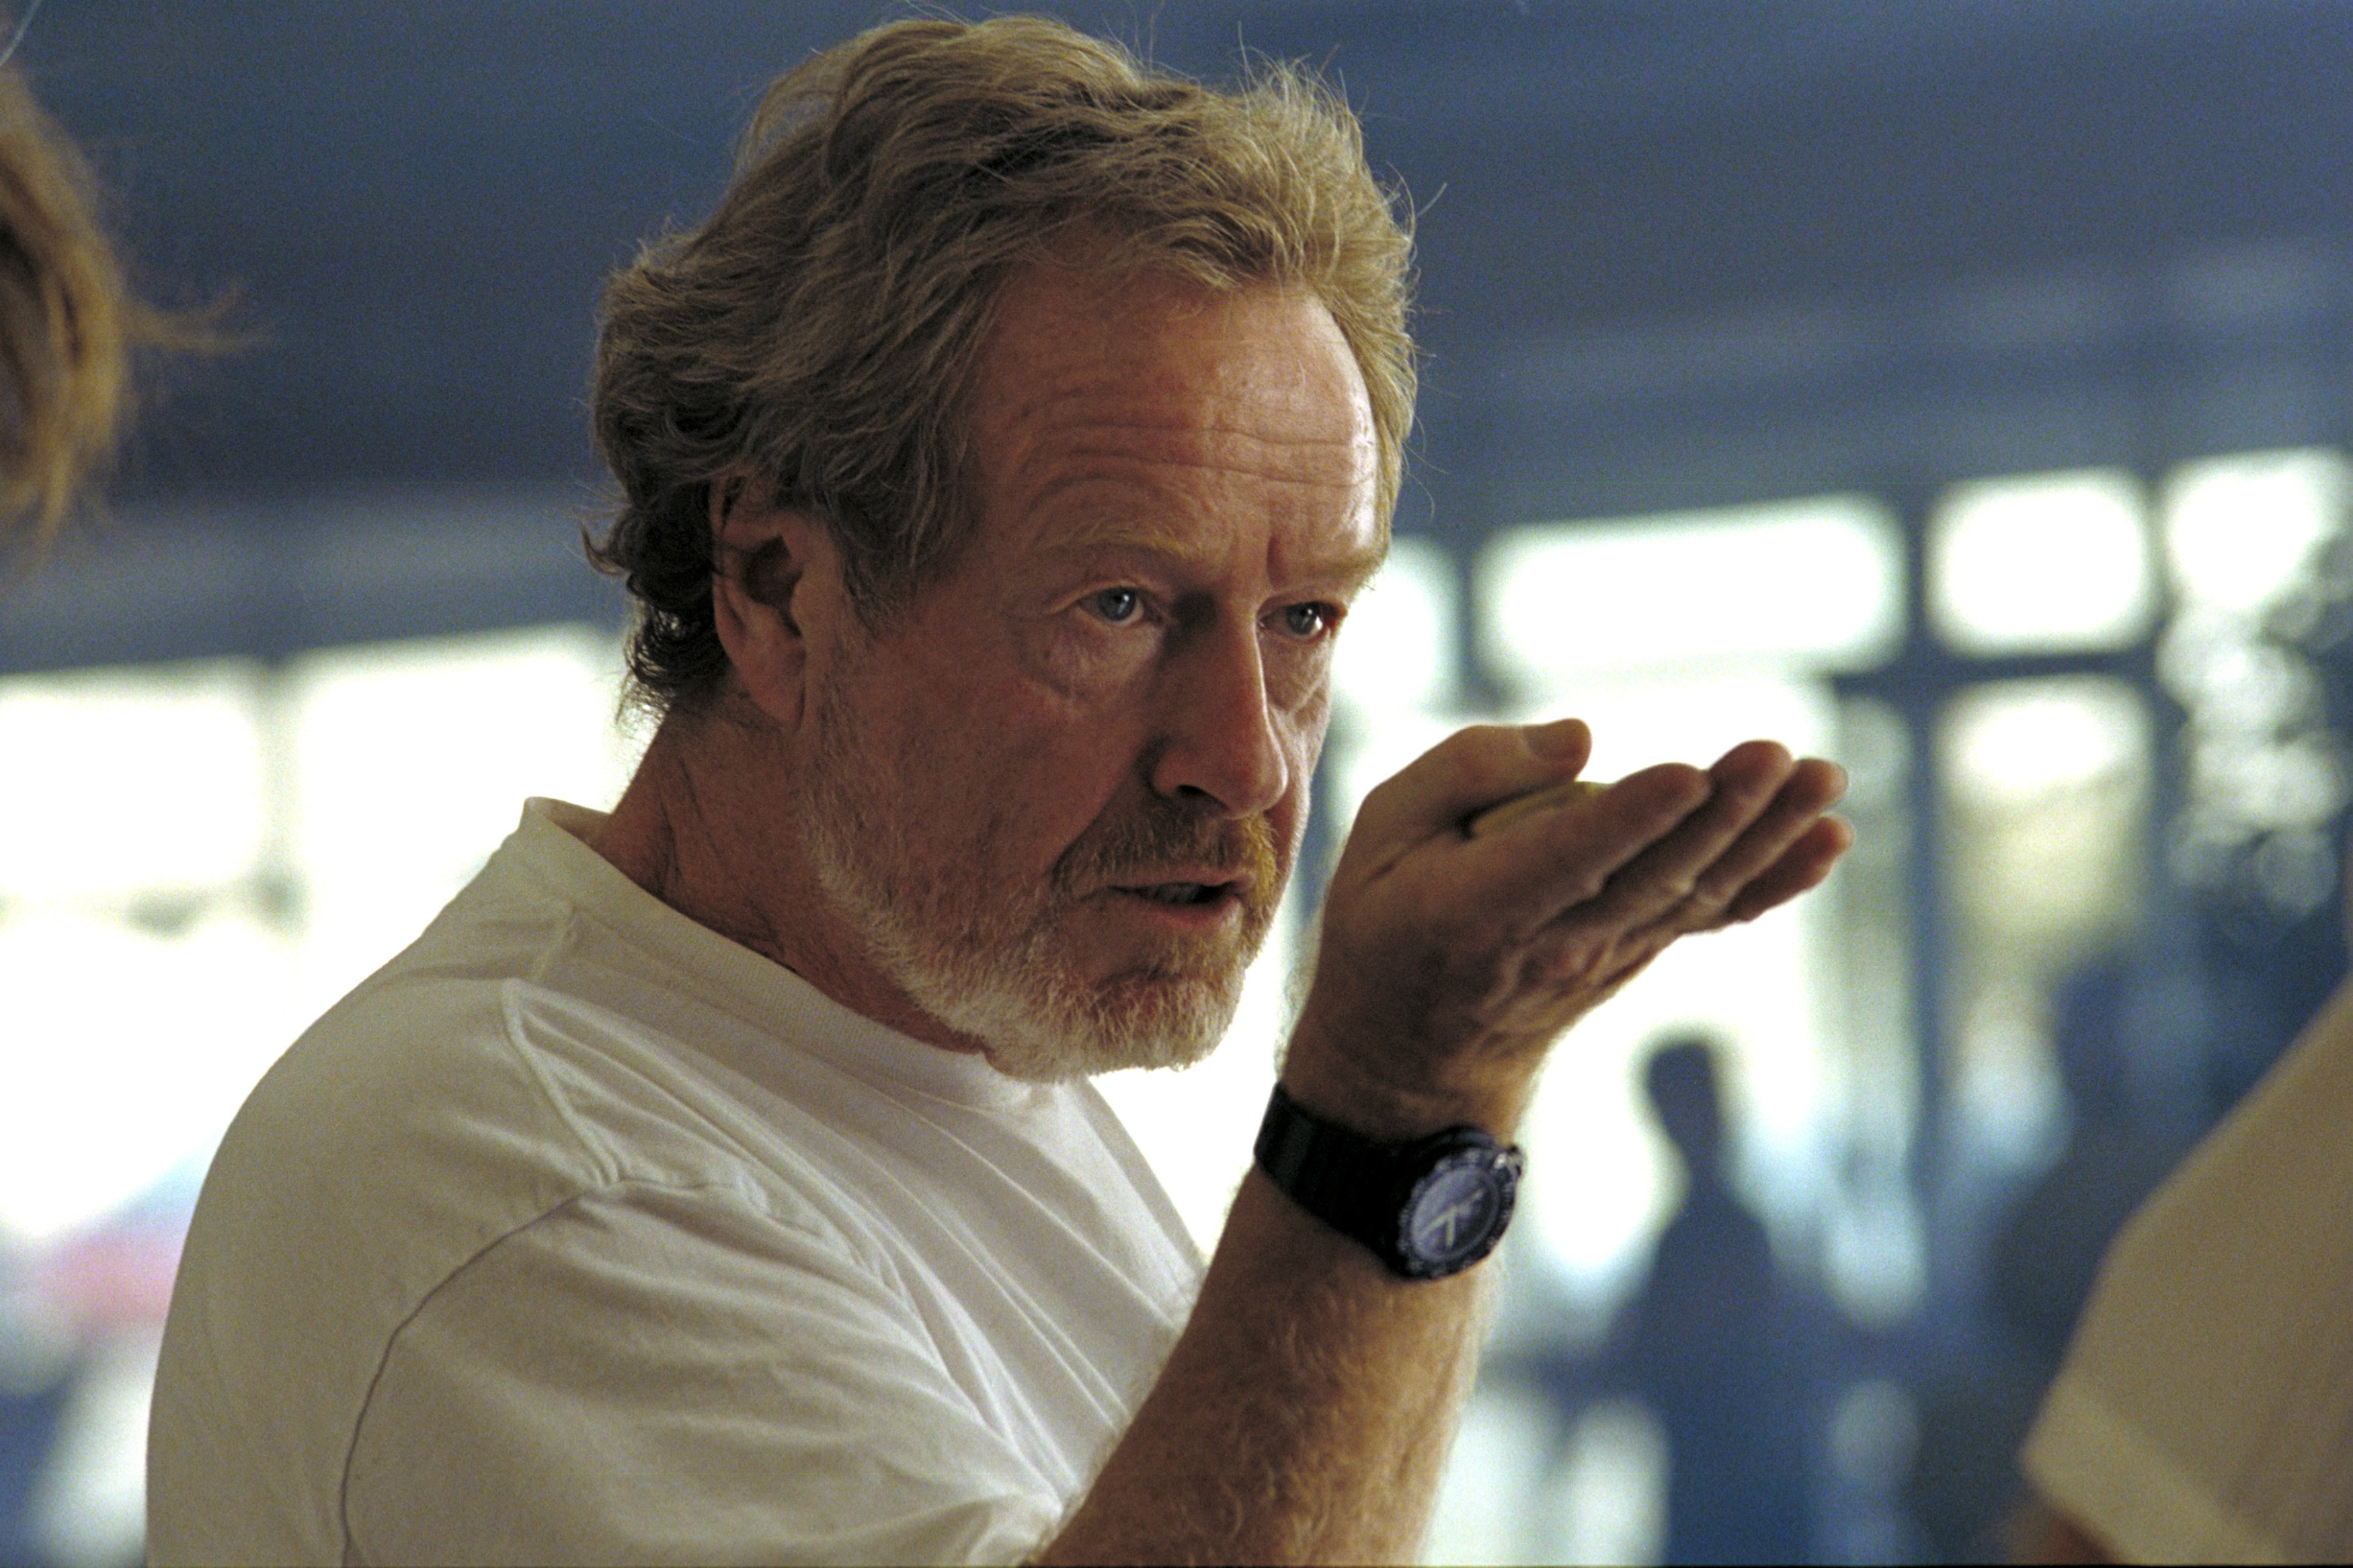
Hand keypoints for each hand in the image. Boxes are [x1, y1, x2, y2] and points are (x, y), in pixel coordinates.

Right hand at [1284, 718, 1849, 1138]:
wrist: (1410, 1061)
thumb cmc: (1387, 920)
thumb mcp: (1379, 833)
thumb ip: (1465, 771)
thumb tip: (1582, 740)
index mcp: (1478, 910)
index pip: (1566, 858)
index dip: (1631, 819)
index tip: (1688, 776)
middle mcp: (1555, 941)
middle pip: (1653, 874)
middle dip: (1723, 814)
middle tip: (1779, 757)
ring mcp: (1606, 956)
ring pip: (1697, 890)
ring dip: (1768, 835)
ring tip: (1825, 780)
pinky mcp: (1638, 951)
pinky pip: (1715, 912)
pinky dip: (1775, 881)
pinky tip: (1827, 841)